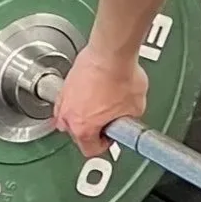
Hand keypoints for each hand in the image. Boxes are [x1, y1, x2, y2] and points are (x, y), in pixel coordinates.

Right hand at [53, 40, 147, 159]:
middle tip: (109, 120)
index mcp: (83, 128)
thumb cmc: (121, 77)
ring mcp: (64, 98)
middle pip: (78, 134)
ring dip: (83, 115)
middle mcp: (68, 116)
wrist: (111, 51)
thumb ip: (126, 122)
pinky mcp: (66, 83)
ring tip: (100, 106)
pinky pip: (70, 99)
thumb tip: (127, 121)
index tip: (111, 137)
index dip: (106, 144)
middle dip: (94, 129)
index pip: (91, 150)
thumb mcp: (135, 108)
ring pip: (70, 117)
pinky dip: (79, 100)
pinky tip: (93, 92)